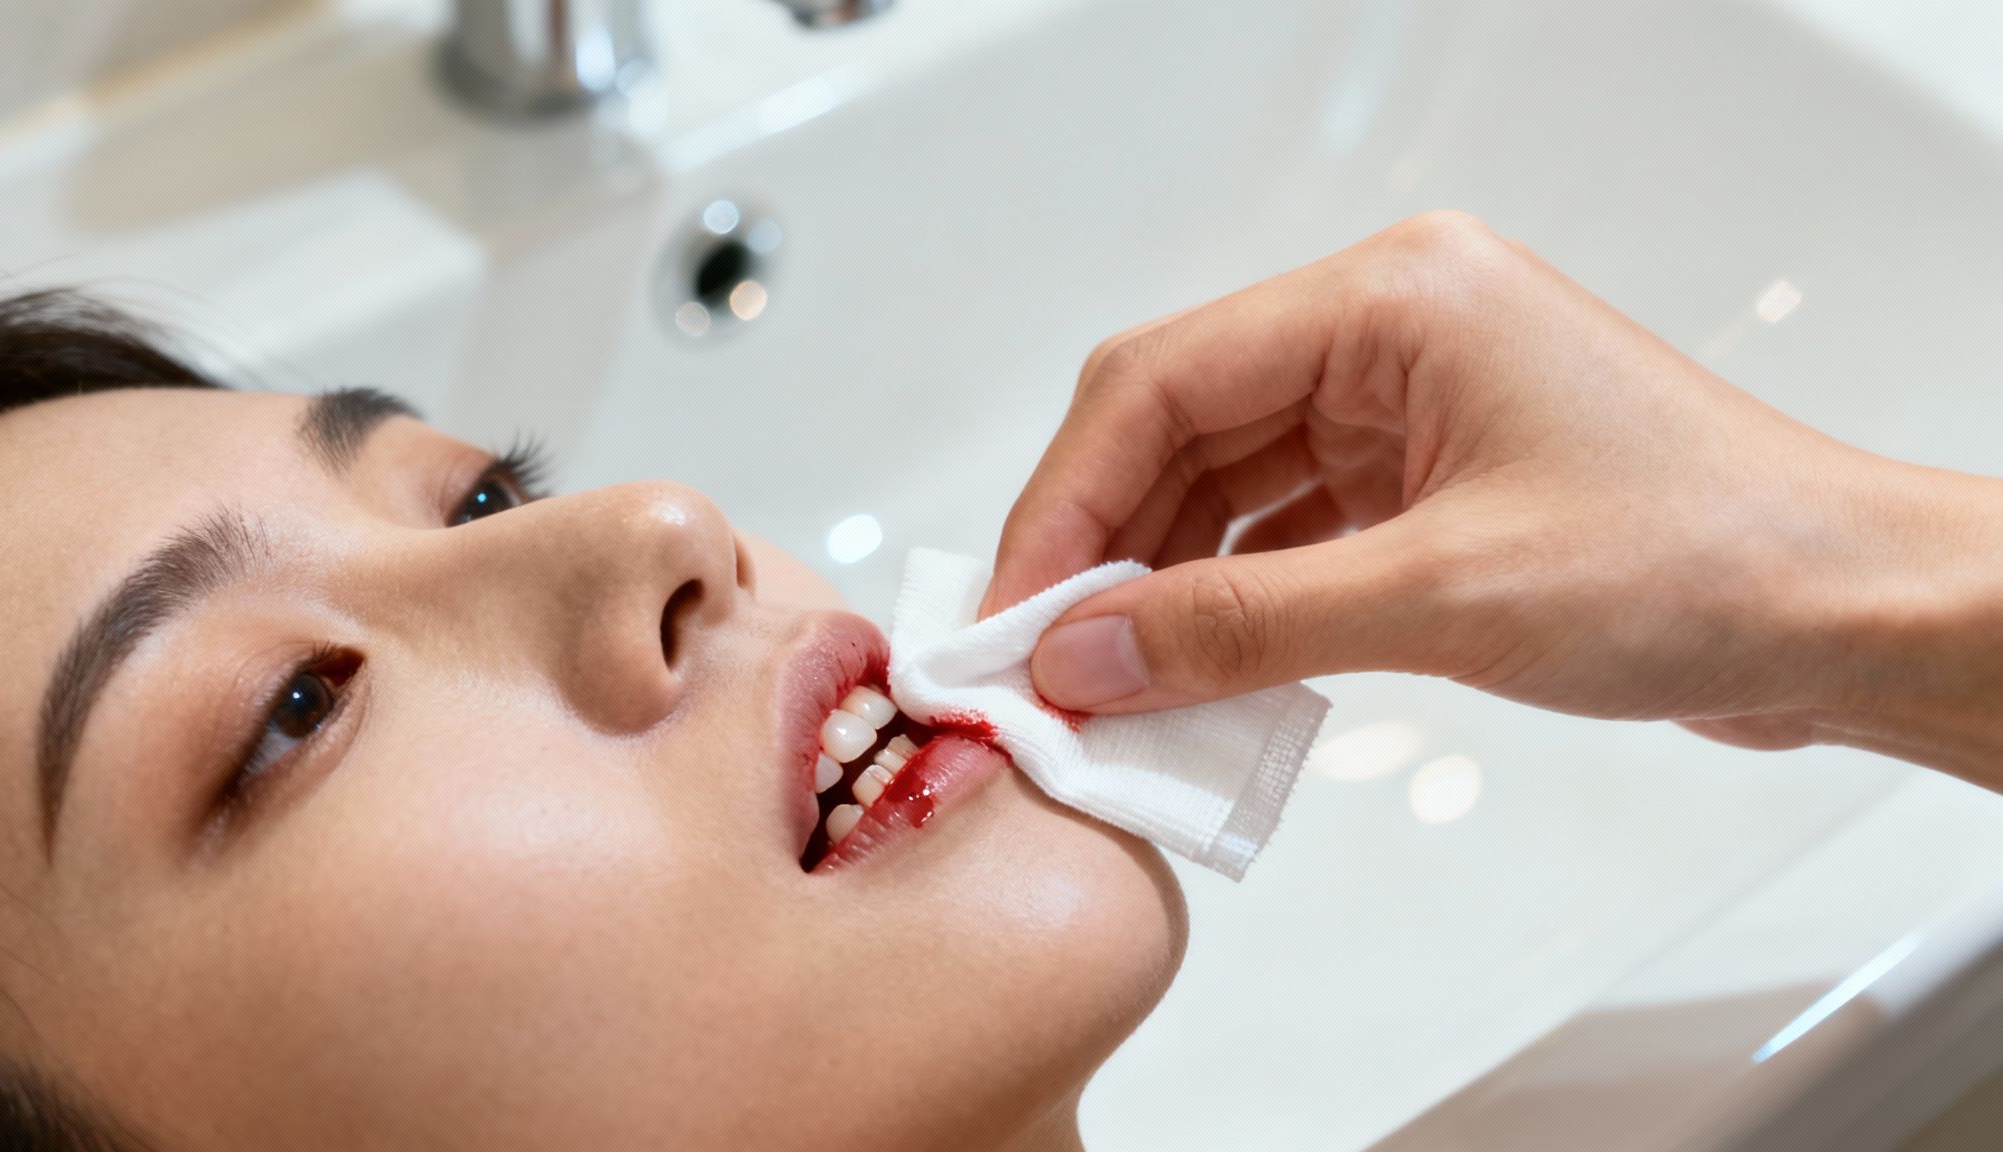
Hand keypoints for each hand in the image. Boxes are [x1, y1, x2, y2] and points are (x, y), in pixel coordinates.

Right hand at [984, 213, 2002, 777]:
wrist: (1846, 615)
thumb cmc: (1705, 558)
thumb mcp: (1442, 597)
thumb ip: (1242, 624)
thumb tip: (1087, 653)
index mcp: (1392, 300)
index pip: (1162, 380)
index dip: (1064, 501)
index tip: (1013, 613)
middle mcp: (1388, 334)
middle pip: (1178, 424)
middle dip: (1101, 545)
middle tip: (1040, 659)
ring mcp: (1407, 407)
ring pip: (1223, 482)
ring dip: (1161, 582)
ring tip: (1110, 683)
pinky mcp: (1426, 481)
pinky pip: (1283, 532)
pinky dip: (1232, 600)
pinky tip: (1197, 670)